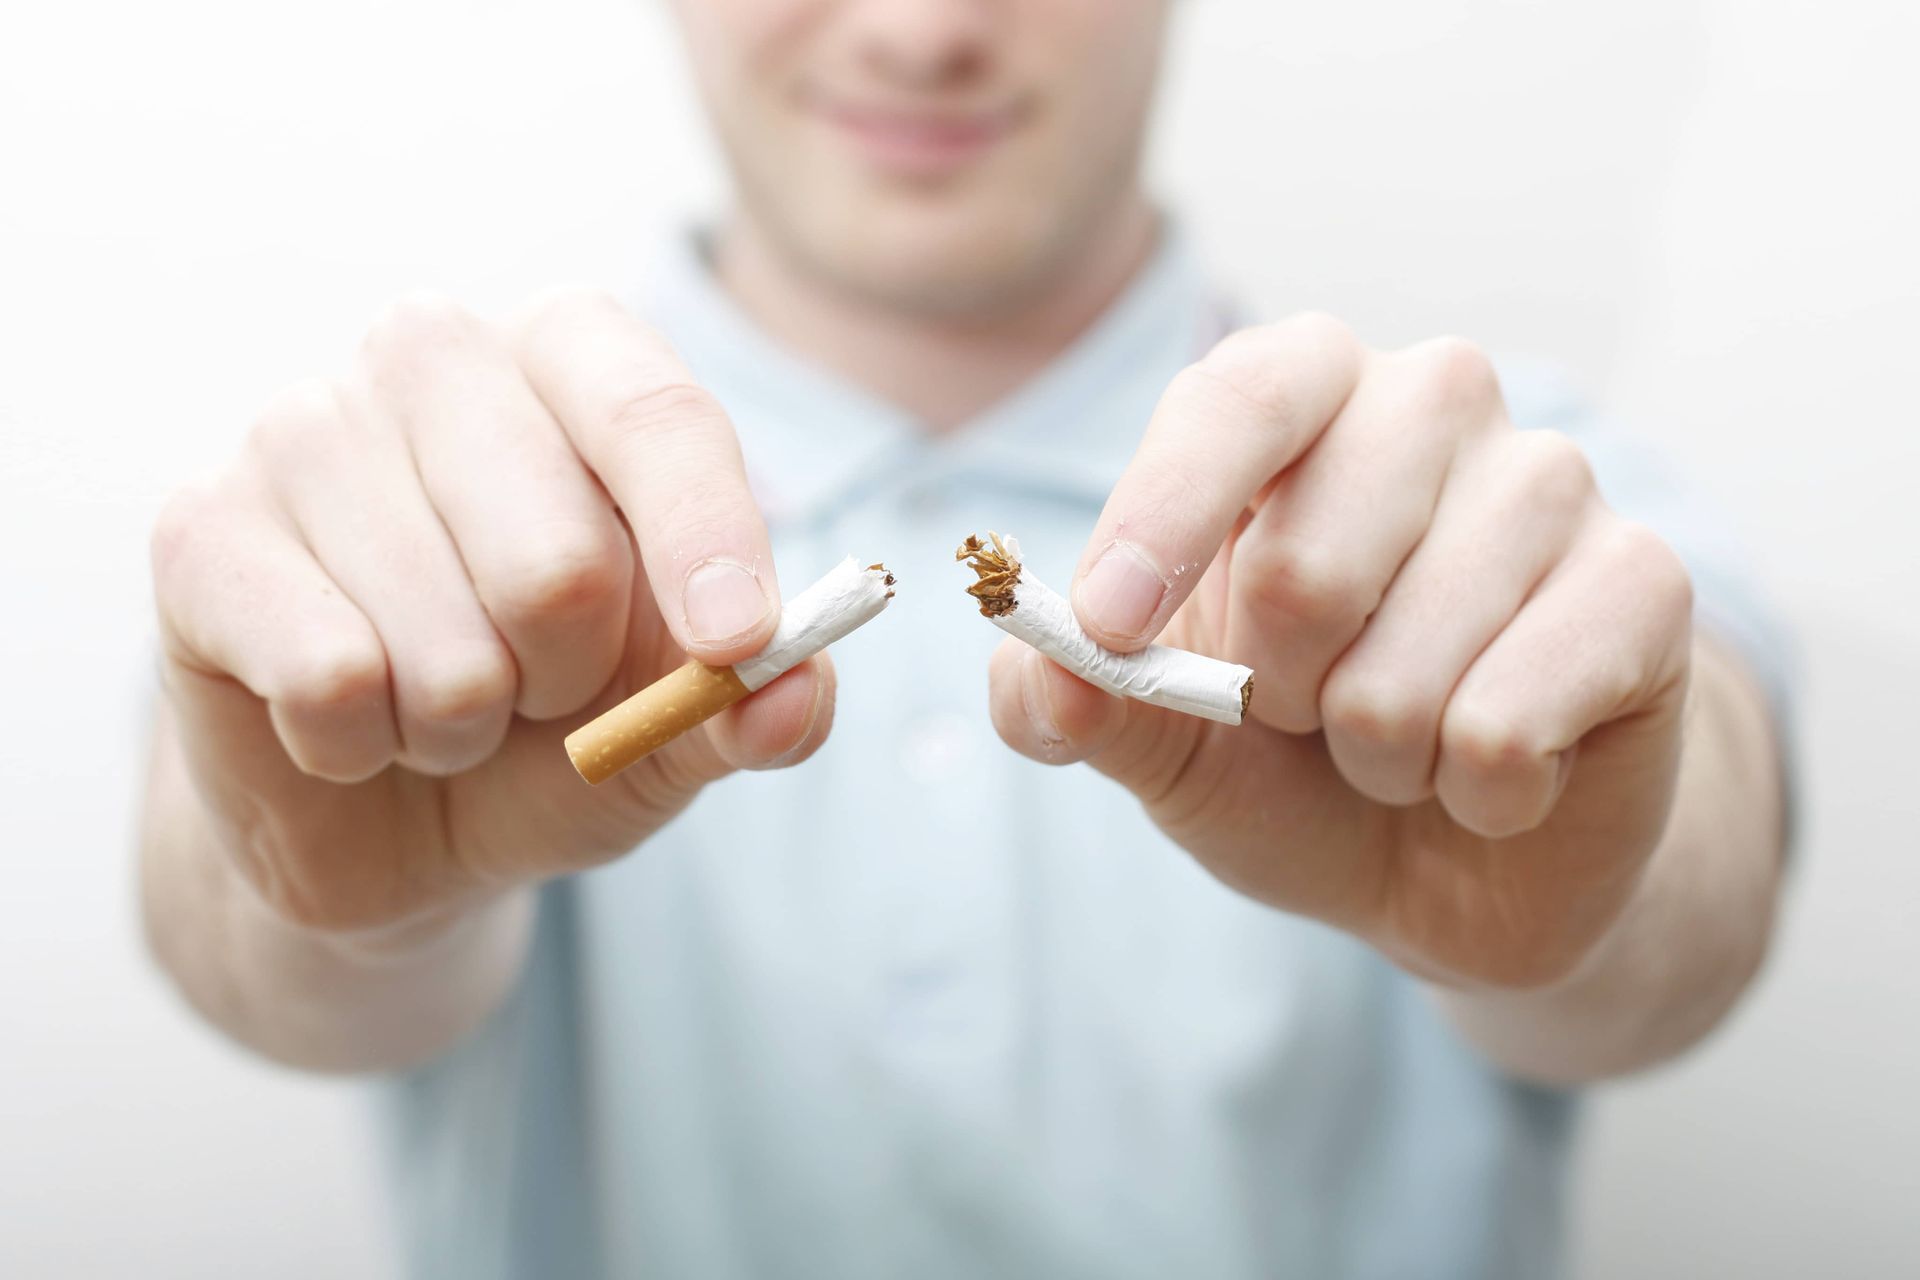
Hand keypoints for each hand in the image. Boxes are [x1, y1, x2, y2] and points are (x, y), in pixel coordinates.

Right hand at [151, 291, 833, 934]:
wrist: (394, 814)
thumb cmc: (557, 729)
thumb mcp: (677, 725)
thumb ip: (754, 705)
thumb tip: (794, 698)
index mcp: (573, 360)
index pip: (658, 417)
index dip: (708, 540)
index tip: (736, 645)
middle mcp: (433, 357)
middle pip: (559, 555)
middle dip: (571, 681)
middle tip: (539, 688)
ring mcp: (302, 430)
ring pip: (441, 640)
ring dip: (462, 726)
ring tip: (438, 705)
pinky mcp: (202, 530)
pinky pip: (325, 675)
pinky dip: (358, 746)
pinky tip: (343, 721)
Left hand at [987, 316, 1694, 988]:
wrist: (1459, 855)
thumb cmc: (1291, 763)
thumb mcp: (1160, 739)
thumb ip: (1073, 701)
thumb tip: (1034, 676)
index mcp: (1300, 392)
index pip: (1235, 398)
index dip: (1162, 517)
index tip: (1113, 627)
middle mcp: (1432, 399)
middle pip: (1305, 562)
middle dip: (1279, 696)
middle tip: (1309, 709)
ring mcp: (1552, 481)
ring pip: (1407, 668)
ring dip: (1376, 757)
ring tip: (1403, 742)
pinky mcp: (1647, 583)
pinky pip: (1508, 725)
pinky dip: (1474, 794)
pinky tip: (1496, 775)